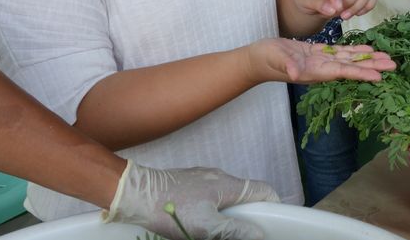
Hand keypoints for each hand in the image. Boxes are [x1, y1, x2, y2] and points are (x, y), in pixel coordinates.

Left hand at [106, 161, 277, 239]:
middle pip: (244, 195)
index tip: (273, 222)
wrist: (136, 193)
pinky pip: (209, 194)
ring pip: (225, 196)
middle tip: (240, 232)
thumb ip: (235, 230)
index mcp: (229, 185)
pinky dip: (211, 208)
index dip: (272, 205)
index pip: (263, 190)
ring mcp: (203, 177)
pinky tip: (198, 221)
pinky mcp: (189, 182)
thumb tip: (259, 235)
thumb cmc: (171, 208)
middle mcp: (219, 176)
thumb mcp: (206, 227)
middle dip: (246, 215)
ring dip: (227, 213)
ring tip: (216, 230)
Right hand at [249, 38, 396, 83]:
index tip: (379, 76)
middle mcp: (322, 69)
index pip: (343, 72)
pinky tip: (366, 49)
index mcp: (315, 71)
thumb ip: (288, 66)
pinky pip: (340, 53)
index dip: (361, 73)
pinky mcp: (317, 54)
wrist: (257, 59)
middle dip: (372, 66)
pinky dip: (354, 51)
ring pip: (349, 60)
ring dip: (367, 58)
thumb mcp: (277, 60)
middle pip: (352, 67)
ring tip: (386, 58)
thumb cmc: (266, 59)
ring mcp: (321, 62)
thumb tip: (296, 73)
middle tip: (394, 66)